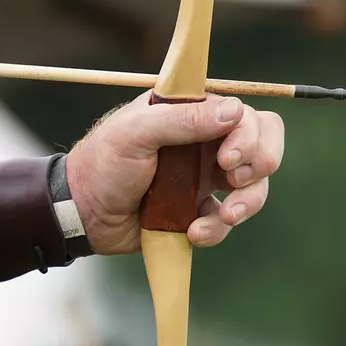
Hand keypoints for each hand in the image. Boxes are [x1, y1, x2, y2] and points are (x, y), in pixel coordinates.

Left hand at [66, 92, 284, 254]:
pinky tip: (193, 233)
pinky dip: (217, 229)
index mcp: (192, 114)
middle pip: (263, 145)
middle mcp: (206, 142)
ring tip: (226, 217)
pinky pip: (227, 220)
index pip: (243, 114)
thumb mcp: (136, 133)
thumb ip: (183, 120)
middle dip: (261, 163)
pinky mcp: (200, 211)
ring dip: (248, 202)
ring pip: (254, 186)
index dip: (248, 135)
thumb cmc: (103, 163)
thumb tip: (234, 112)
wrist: (83, 214)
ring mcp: (205, 178)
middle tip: (234, 179)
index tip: (227, 159)